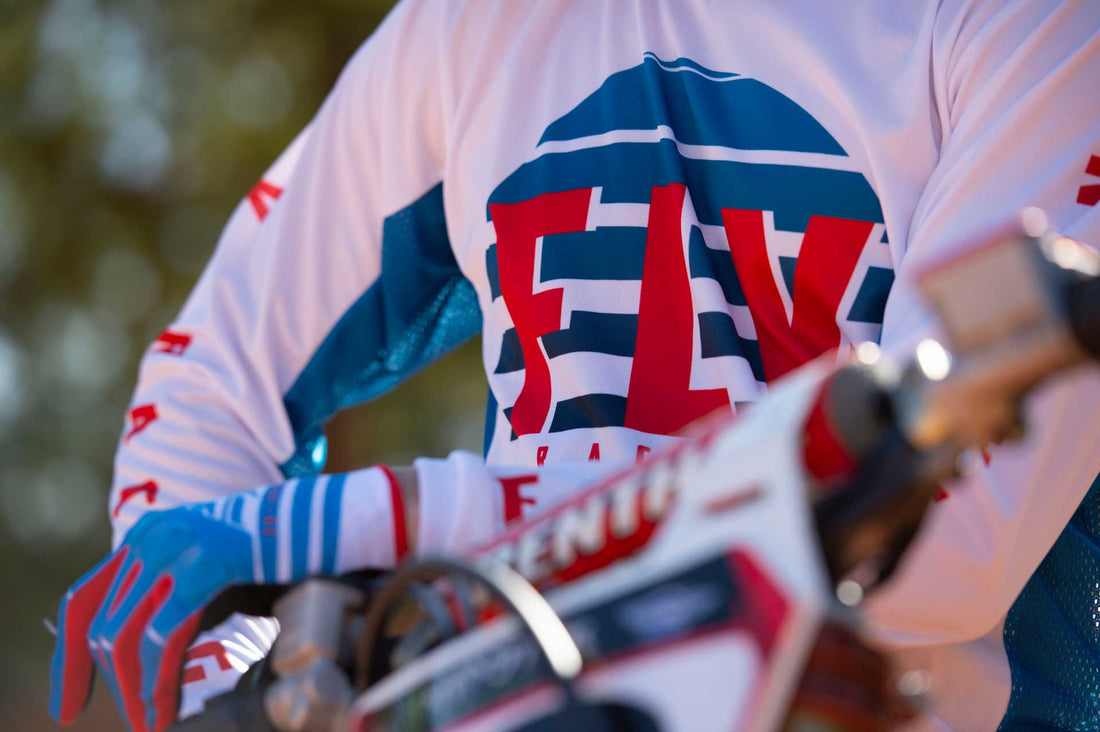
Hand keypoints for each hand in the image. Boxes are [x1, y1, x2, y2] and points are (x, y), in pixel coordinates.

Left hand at [49, 506, 254, 731]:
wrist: (320, 521)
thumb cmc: (270, 555)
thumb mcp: (206, 572)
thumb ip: (172, 600)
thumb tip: (143, 662)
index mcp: (145, 538)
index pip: (81, 600)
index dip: (67, 658)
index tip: (68, 705)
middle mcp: (150, 538)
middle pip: (99, 624)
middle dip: (105, 682)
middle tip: (132, 721)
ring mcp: (175, 548)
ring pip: (126, 636)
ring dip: (134, 690)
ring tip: (148, 722)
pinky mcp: (205, 564)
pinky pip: (164, 635)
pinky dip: (159, 680)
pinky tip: (166, 707)